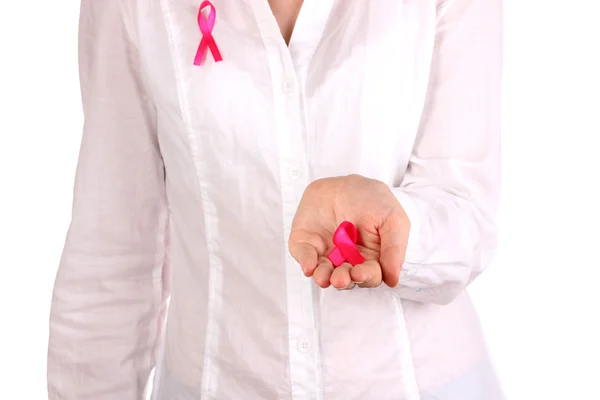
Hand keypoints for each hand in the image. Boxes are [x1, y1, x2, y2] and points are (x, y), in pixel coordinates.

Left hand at [288, 174, 409, 289]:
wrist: (347, 179)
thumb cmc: (373, 201)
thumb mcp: (393, 219)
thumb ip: (395, 248)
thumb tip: (393, 280)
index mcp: (370, 259)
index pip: (369, 275)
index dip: (366, 277)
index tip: (361, 273)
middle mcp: (347, 261)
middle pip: (346, 278)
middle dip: (344, 280)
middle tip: (341, 278)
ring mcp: (326, 253)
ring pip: (324, 272)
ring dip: (324, 277)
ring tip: (324, 277)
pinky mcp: (307, 243)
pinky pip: (305, 255)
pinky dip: (306, 261)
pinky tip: (310, 266)